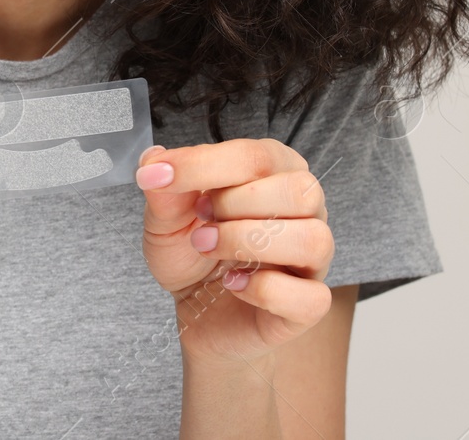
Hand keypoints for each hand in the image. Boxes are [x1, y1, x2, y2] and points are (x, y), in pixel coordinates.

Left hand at [134, 139, 334, 365]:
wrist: (198, 313)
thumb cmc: (192, 254)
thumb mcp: (165, 219)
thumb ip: (164, 190)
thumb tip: (155, 159)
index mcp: (274, 173)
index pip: (257, 156)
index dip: (204, 164)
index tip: (159, 176)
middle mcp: (303, 212)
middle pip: (300, 189)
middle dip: (236, 202)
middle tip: (200, 219)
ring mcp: (312, 260)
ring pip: (313, 238)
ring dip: (246, 241)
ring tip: (207, 247)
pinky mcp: (308, 305)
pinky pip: (311, 297)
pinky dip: (264, 290)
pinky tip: (233, 284)